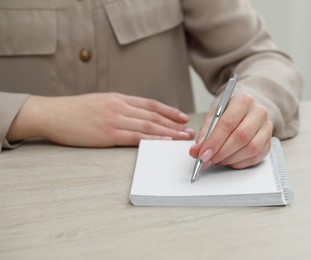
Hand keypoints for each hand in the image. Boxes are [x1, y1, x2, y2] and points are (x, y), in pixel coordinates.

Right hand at [7, 92, 195, 146]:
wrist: (51, 113)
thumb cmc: (73, 110)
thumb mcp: (100, 102)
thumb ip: (119, 107)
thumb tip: (136, 115)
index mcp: (119, 99)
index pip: (151, 104)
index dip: (169, 111)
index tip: (182, 118)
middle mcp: (120, 107)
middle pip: (154, 116)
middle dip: (175, 124)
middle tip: (190, 131)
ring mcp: (114, 119)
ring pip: (149, 126)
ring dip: (169, 133)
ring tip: (183, 139)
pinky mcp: (107, 133)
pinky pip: (135, 137)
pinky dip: (152, 140)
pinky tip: (163, 142)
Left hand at [189, 93, 271, 168]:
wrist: (246, 109)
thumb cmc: (228, 111)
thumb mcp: (213, 115)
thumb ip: (205, 133)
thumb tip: (196, 151)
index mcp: (243, 101)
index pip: (228, 123)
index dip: (214, 141)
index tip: (202, 154)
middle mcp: (259, 112)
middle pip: (241, 137)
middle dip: (221, 152)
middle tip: (207, 160)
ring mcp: (267, 127)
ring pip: (251, 149)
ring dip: (230, 159)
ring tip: (217, 160)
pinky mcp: (269, 141)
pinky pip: (256, 157)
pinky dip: (239, 163)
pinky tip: (229, 161)